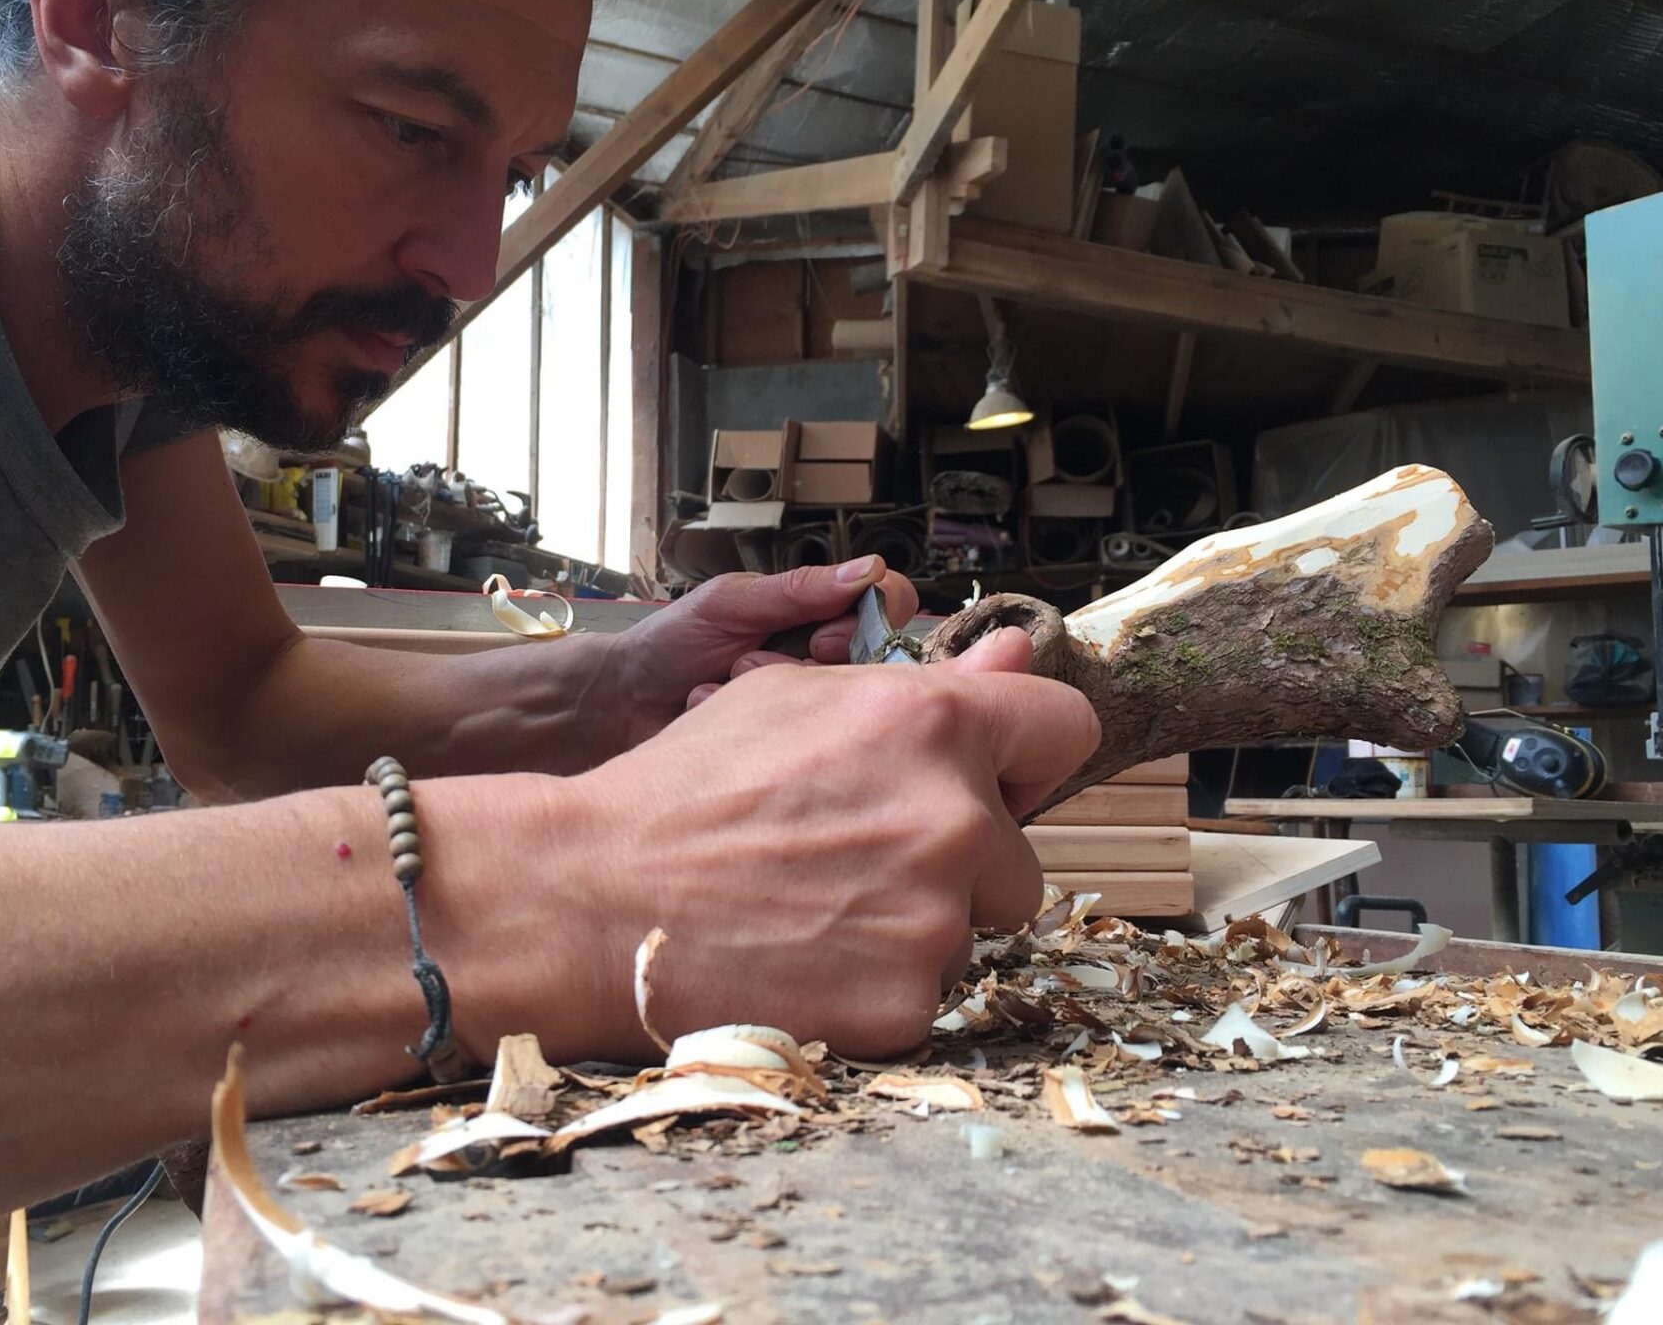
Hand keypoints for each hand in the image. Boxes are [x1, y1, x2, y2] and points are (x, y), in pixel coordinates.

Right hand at [516, 627, 1099, 1063]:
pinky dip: (876, 984)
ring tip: (817, 911)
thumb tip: (1014, 660)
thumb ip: (920, 686)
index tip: (996, 780)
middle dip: (960, 863)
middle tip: (860, 863)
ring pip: (970, 930)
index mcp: (933, 724)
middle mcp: (954, 819)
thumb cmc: (685, 786)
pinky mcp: (906, 1002)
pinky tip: (804, 959)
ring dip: (917, 926)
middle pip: (1020, 857)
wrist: (595, 898)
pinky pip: (923, 993)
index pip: (1066, 729)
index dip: (1029, 756)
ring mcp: (936, 919)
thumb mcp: (793, 698)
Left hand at [606, 557, 921, 741]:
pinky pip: (805, 739)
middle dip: (811, 667)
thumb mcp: (730, 603)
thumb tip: (867, 570)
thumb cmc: (673, 642)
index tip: (819, 639)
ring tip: (725, 684)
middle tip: (753, 664)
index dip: (869, 622)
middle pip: (874, 661)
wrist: (624, 701)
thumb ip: (796, 591)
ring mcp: (810, 700)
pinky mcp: (792, 743)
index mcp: (816, 610)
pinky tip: (719, 715)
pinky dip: (755, 724)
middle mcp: (825, 655)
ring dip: (774, 694)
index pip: (888, 602)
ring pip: (840, 702)